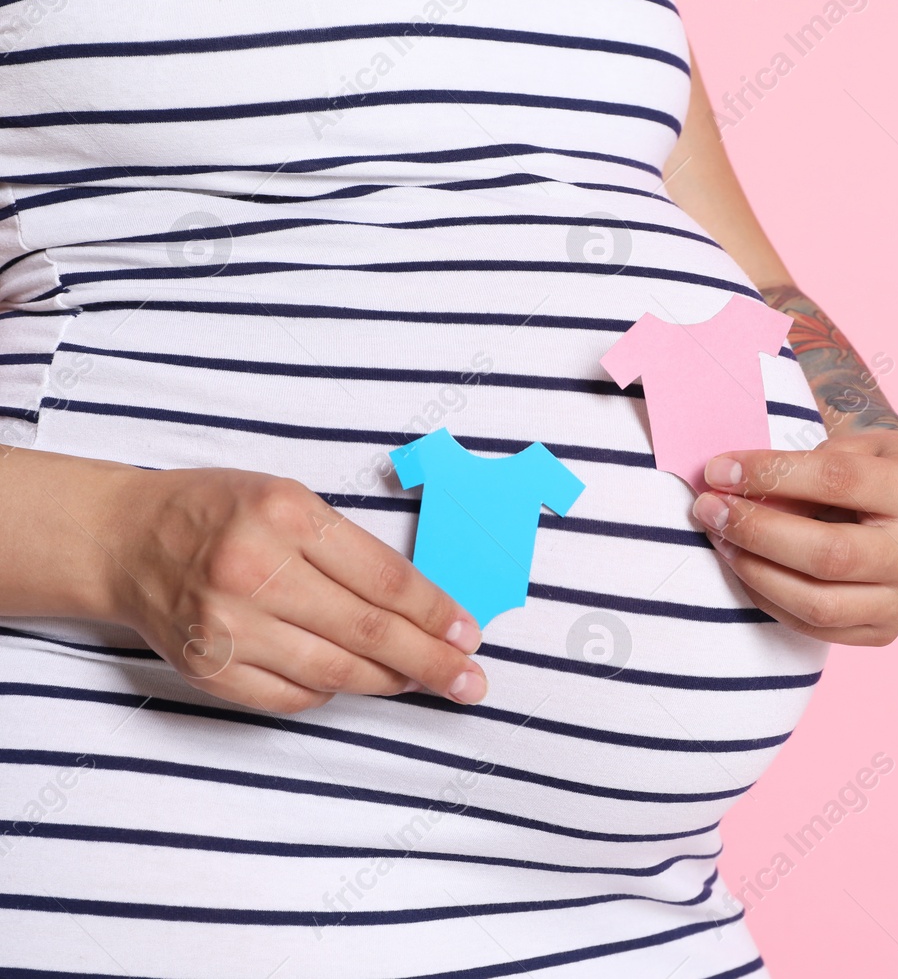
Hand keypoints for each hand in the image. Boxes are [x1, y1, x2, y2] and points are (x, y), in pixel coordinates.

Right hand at [106, 467, 487, 713]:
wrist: (125, 540)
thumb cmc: (221, 514)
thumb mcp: (291, 501)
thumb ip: (352, 551)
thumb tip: (426, 609)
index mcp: (287, 516)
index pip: (384, 578)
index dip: (435, 613)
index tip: (469, 633)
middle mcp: (255, 571)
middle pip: (368, 631)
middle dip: (432, 662)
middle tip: (471, 681)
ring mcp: (227, 626)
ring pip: (335, 673)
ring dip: (391, 682)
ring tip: (424, 682)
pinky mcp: (207, 669)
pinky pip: (291, 697)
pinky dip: (332, 693)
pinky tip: (355, 682)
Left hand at [690, 430, 897, 645]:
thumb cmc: (874, 469)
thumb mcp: (852, 446)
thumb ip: (803, 465)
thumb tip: (731, 487)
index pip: (836, 481)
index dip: (771, 474)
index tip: (720, 470)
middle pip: (828, 553)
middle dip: (756, 531)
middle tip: (710, 509)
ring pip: (817, 602)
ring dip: (754, 571)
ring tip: (721, 539)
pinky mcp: (884, 631)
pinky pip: (814, 627)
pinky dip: (769, 598)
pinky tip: (745, 567)